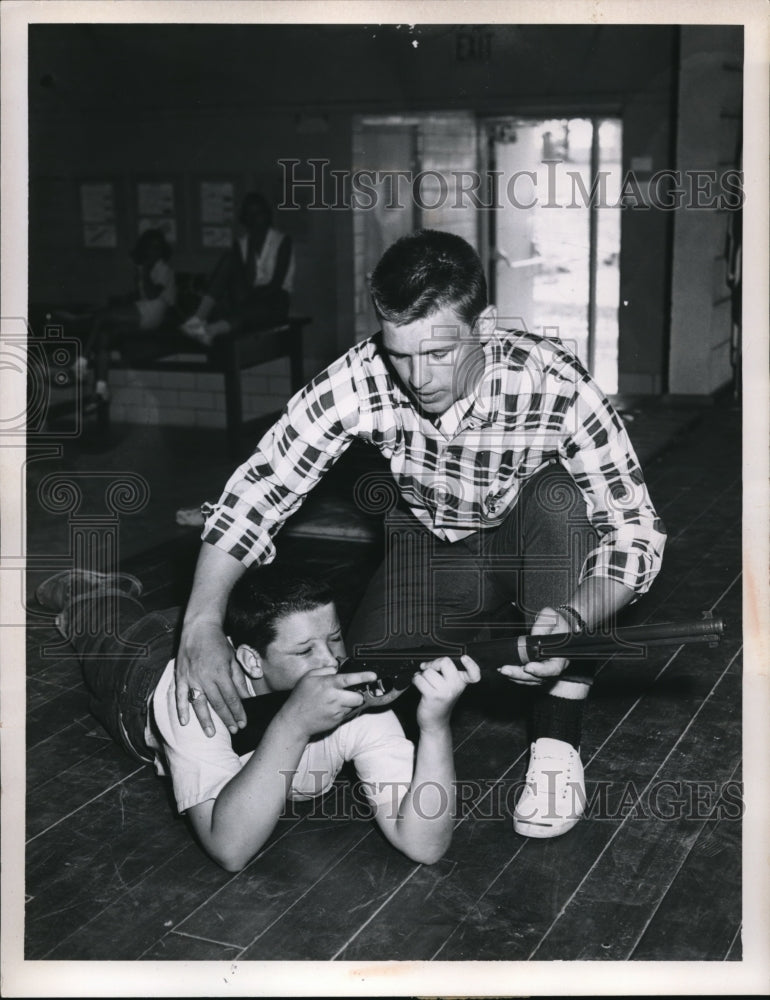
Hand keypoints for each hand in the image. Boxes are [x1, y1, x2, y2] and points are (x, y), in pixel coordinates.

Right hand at [175, 619, 250, 735]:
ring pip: (199, 704)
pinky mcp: (180, 676)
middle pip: (218, 703)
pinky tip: (184, 722)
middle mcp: (206, 677)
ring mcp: (191, 678)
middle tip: (233, 731)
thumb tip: (247, 697)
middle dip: (226, 719)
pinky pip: (180, 696)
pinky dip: (181, 709)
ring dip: (205, 720)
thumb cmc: (219, 643)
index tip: (243, 723)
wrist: (199, 628)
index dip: (238, 712)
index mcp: (221, 672)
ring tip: (211, 734)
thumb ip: (239, 679)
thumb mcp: (233, 658)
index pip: (231, 698)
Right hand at [282, 667, 377, 739]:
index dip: (363, 677)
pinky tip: (331, 709)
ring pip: (353, 706)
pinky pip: (346, 714)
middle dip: (357, 695)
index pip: (350, 679)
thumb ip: (324, 670)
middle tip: (349, 693)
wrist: (295, 720)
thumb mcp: (308, 677)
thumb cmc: (300, 697)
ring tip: (336, 702)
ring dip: (348, 703)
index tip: (373, 676)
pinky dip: (342, 711)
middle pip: (358, 697)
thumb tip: (336, 669)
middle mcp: (334, 698)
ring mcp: (336, 711)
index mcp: (328, 684)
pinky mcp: (337, 721)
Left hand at [414, 654, 480, 731]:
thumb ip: (447, 672)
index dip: (471, 664)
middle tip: (429, 668)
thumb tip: (432, 660)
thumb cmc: (440, 701)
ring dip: (422, 675)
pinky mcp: (432, 696)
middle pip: (445, 662)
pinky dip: (416, 680)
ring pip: (429, 671)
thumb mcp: (450, 686)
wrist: (435, 721)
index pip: (474, 673)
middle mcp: (456, 686)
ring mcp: (445, 692)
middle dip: (433, 663)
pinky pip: (419, 679)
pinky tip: (419, 684)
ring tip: (425, 681)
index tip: (464, 658)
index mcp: (462, 682)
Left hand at [498, 606, 570, 684]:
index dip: (541, 670)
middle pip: (538, 678)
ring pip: (531, 680)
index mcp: (561, 656)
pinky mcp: (537, 671)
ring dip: (516, 676)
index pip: (553, 668)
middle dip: (520, 674)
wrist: (558, 628)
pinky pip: (527, 678)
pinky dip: (516, 676)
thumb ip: (544, 623)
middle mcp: (554, 666)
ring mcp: (545, 671)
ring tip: (503, 670)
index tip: (528, 667)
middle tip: (506, 669)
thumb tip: (534, 634)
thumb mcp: (553, 617)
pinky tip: (505, 670)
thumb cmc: (557, 623)